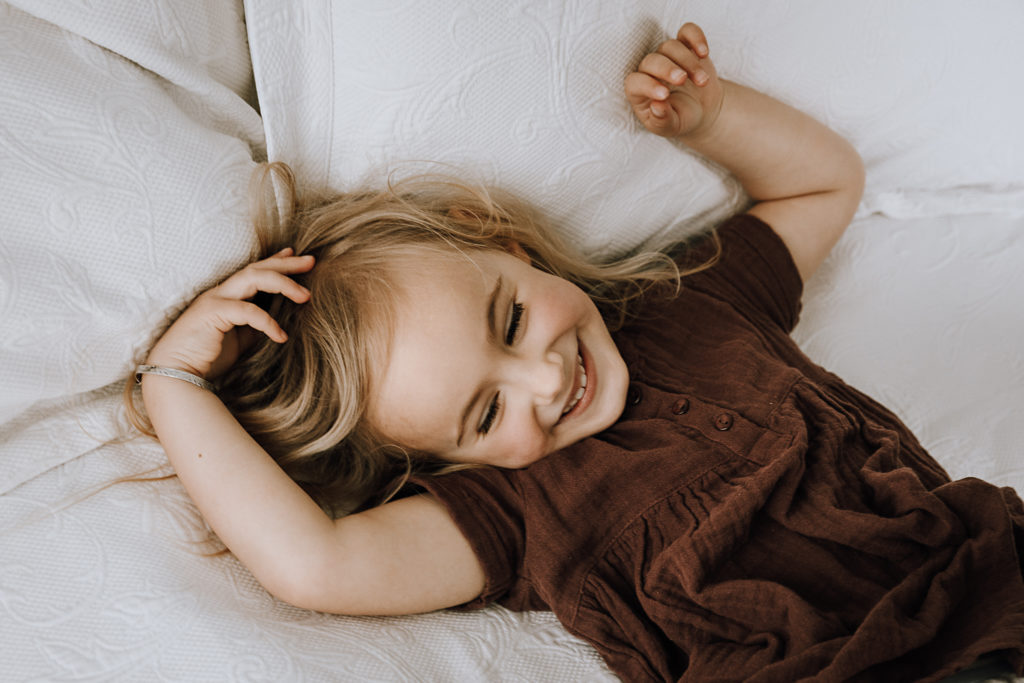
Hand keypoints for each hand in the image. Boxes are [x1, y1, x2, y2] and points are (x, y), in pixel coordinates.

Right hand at [145, 248, 314, 380]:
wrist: (178, 375)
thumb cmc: (207, 358)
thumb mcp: (241, 339)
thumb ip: (256, 325)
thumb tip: (280, 318)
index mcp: (227, 296)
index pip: (255, 271)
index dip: (276, 261)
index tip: (297, 256)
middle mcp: (221, 292)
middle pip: (257, 268)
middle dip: (286, 264)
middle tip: (311, 262)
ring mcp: (215, 300)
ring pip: (253, 278)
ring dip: (282, 283)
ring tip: (305, 296)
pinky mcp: (212, 313)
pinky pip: (247, 311)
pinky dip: (267, 322)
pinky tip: (281, 336)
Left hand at [625, 23, 723, 139]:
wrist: (701, 111)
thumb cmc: (680, 119)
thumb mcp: (670, 127)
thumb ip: (662, 120)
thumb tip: (657, 106)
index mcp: (639, 92)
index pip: (634, 82)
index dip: (647, 86)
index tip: (664, 96)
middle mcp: (649, 71)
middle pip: (652, 60)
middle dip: (667, 69)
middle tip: (682, 80)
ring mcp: (667, 56)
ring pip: (671, 46)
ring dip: (688, 62)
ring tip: (703, 81)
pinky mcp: (686, 46)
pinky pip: (687, 31)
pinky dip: (696, 37)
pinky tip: (704, 53)